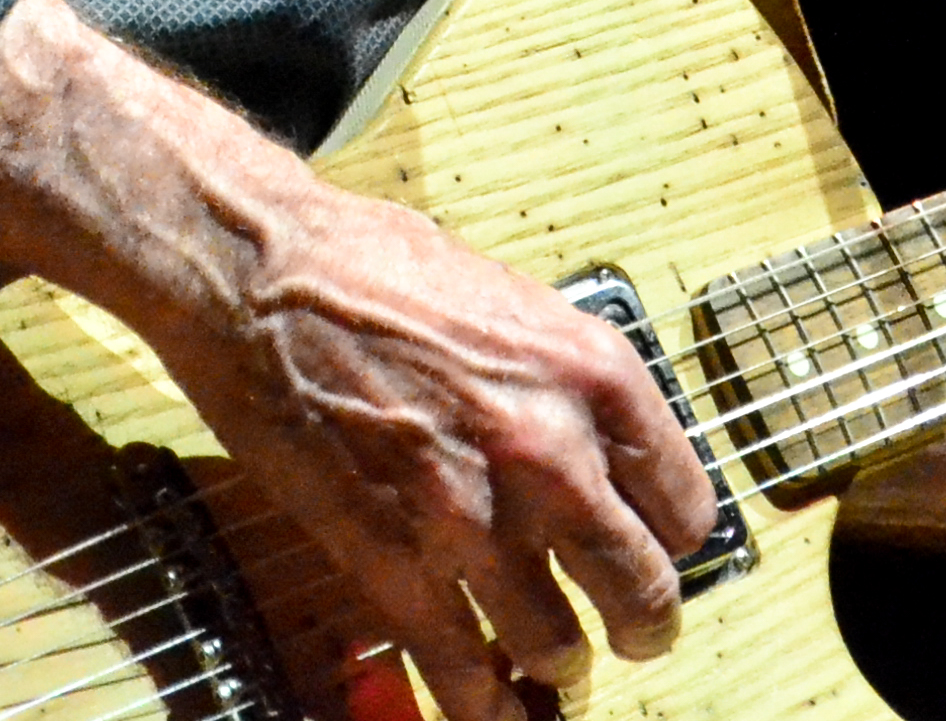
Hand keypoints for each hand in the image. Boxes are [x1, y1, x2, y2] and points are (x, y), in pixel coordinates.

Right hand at [152, 159, 714, 717]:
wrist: (260, 275)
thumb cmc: (372, 268)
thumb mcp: (511, 303)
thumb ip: (563, 383)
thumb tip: (595, 439)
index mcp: (594, 374)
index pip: (685, 507)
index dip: (668, 539)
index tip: (653, 547)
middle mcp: (553, 452)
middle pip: (641, 588)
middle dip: (641, 622)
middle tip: (632, 632)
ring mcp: (475, 518)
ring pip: (558, 645)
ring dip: (556, 659)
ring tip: (549, 656)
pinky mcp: (396, 564)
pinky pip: (464, 672)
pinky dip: (484, 704)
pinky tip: (493, 706)